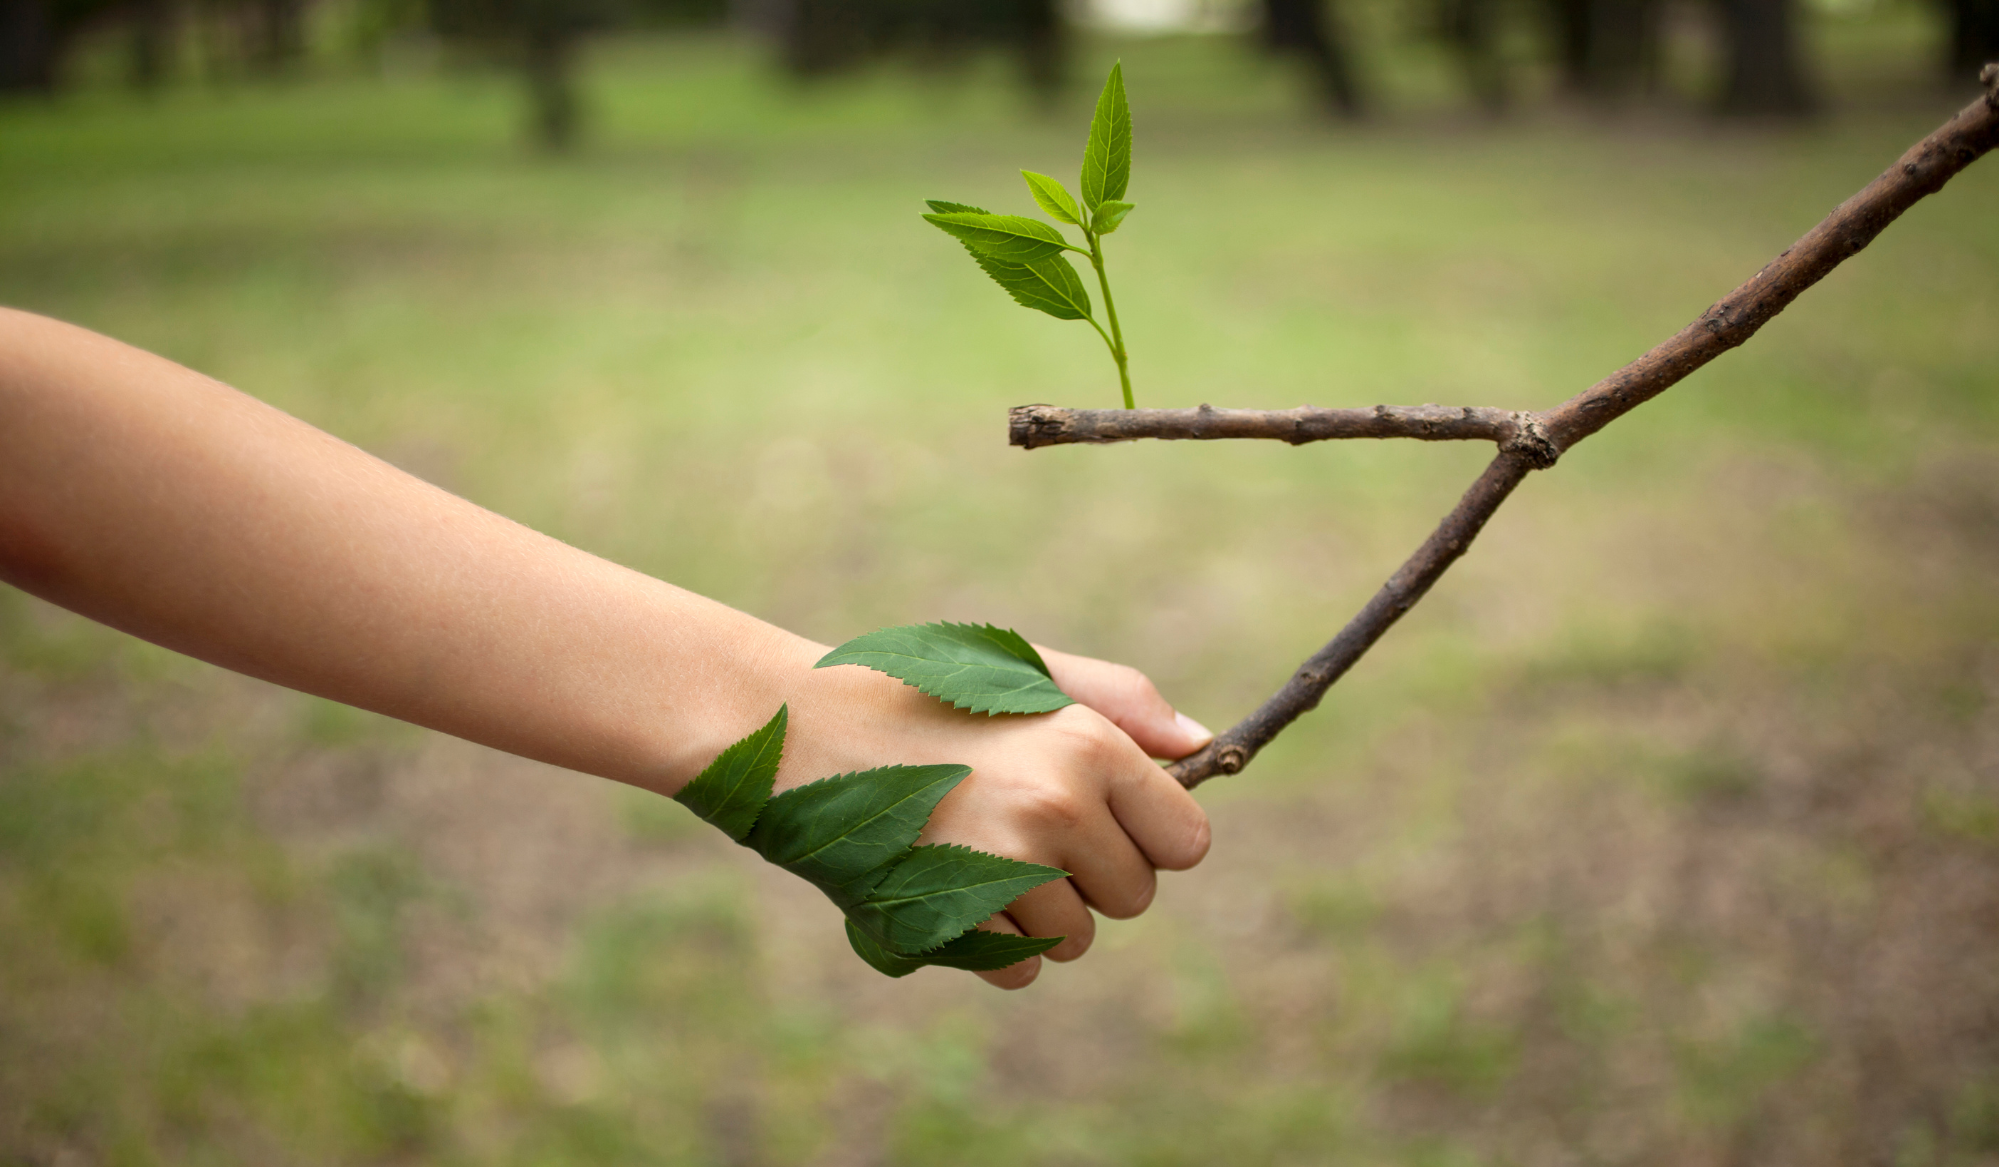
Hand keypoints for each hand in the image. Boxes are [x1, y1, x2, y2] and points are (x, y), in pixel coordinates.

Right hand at [769, 639, 1212, 988]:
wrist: (798, 728)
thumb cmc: (921, 694)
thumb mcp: (1024, 674)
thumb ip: (1122, 704)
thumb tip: (1203, 747)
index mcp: (1088, 743)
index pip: (1187, 841)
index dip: (1149, 836)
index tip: (1106, 819)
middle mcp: (1057, 807)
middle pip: (1135, 897)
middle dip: (1092, 877)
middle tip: (1022, 826)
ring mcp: (1004, 869)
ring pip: (1076, 939)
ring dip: (1039, 913)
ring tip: (975, 848)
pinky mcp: (952, 920)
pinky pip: (1017, 968)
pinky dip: (988, 944)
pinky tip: (947, 884)